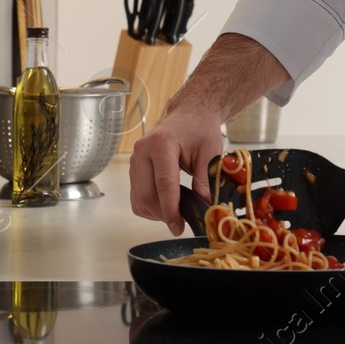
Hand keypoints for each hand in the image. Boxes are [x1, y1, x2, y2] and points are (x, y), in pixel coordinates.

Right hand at [129, 105, 221, 235]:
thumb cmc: (200, 129)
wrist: (189, 115)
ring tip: (176, 211)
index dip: (171, 210)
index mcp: (161, 144)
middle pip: (146, 195)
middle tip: (181, 222)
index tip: (178, 228)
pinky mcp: (134, 168)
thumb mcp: (210, 152)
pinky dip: (149, 206)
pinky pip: (136, 196)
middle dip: (163, 214)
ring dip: (156, 213)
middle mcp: (142, 151)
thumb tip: (204, 206)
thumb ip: (205, 180)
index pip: (163, 184)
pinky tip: (166, 203)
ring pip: (138, 199)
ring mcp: (135, 160)